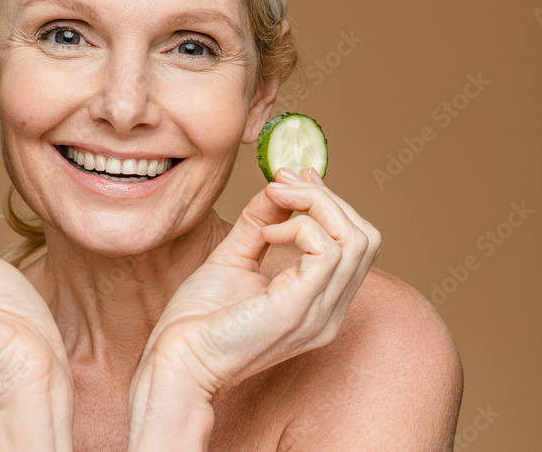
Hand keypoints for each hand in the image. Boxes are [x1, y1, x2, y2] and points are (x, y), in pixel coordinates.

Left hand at [132, 167, 380, 400]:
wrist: (176, 362)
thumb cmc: (197, 321)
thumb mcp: (234, 258)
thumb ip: (259, 223)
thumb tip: (278, 188)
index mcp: (320, 304)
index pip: (356, 243)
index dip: (331, 202)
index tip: (290, 179)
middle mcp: (329, 313)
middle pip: (365, 236)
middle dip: (327, 197)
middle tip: (281, 183)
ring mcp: (319, 314)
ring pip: (354, 238)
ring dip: (314, 203)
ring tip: (272, 201)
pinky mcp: (299, 309)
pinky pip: (327, 251)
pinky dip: (300, 226)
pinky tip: (267, 233)